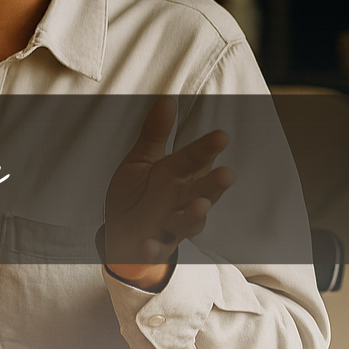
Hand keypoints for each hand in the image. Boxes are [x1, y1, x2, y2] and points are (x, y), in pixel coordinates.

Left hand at [104, 99, 234, 289]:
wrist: (122, 234)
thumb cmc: (137, 195)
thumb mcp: (141, 161)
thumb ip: (155, 134)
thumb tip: (168, 99)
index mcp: (178, 176)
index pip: (194, 160)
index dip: (207, 149)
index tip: (222, 135)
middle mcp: (179, 200)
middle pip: (200, 191)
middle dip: (213, 184)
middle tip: (227, 174)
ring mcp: (169, 225)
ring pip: (186, 222)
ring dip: (193, 215)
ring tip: (198, 205)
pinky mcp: (155, 247)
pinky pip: (154, 249)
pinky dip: (152, 248)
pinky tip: (147, 243)